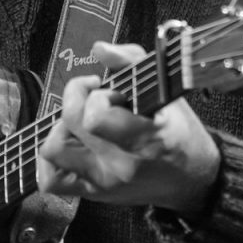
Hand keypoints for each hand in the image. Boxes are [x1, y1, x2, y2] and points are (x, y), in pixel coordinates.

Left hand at [36, 41, 220, 215]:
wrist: (193, 180)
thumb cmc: (180, 133)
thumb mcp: (166, 92)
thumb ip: (131, 61)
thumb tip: (100, 49)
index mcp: (146, 137)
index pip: (95, 116)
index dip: (95, 96)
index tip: (108, 91)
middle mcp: (122, 163)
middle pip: (71, 123)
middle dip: (76, 100)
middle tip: (92, 99)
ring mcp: (104, 181)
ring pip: (52, 150)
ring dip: (61, 128)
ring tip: (80, 124)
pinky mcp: (93, 193)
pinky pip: (50, 180)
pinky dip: (49, 161)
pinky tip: (69, 145)